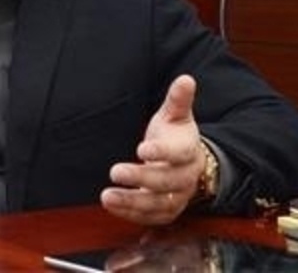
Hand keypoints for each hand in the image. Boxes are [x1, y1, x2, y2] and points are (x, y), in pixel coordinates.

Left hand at [100, 74, 205, 224]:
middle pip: (166, 182)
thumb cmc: (176, 135)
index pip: (179, 154)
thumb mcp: (176, 115)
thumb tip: (186, 79)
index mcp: (189, 151)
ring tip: (107, 196)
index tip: (142, 148)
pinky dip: (131, 213)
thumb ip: (178, 100)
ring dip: (132, 202)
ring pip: (158, 204)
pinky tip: (112, 205)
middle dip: (141, 178)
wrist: (190, 163)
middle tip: (115, 172)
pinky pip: (151, 217)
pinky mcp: (166, 211)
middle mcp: (186, 177)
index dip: (162, 152)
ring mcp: (177, 197)